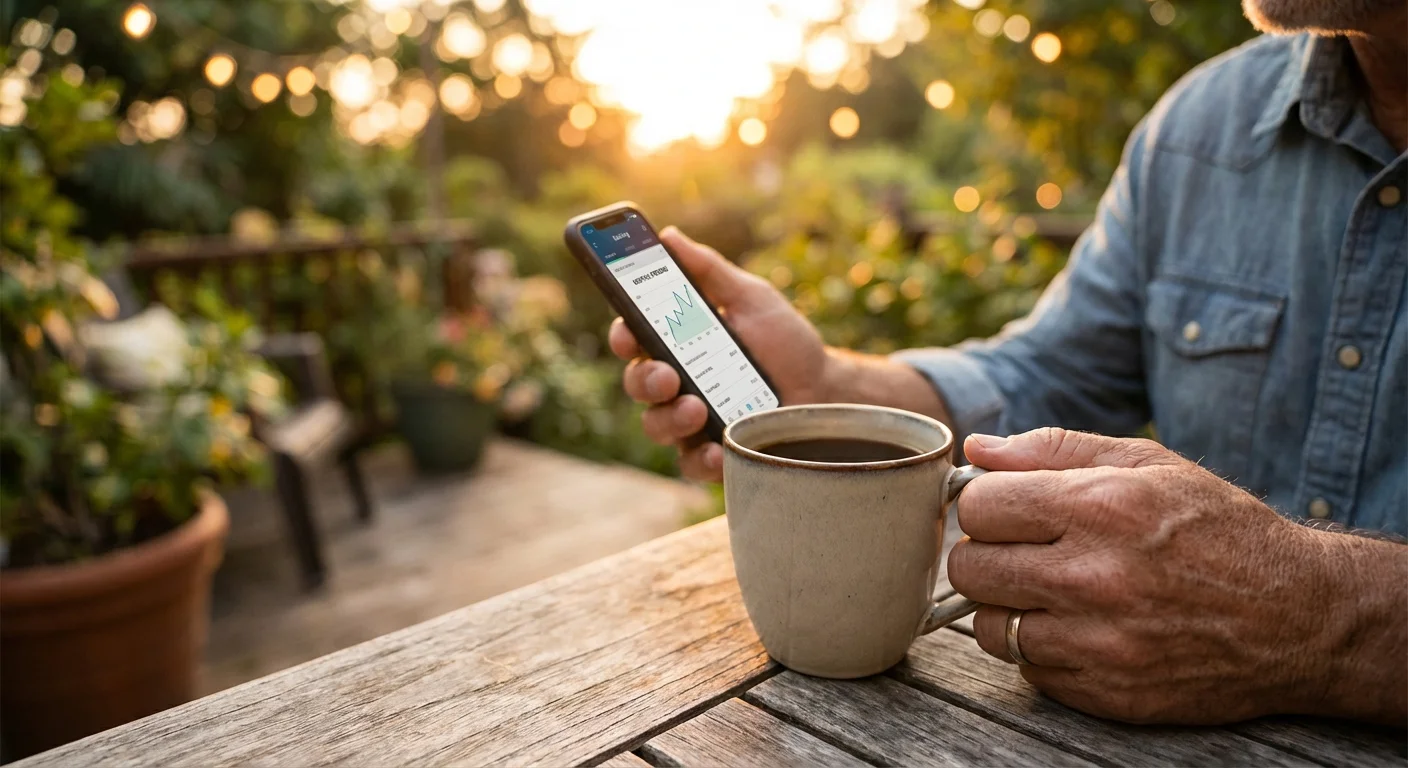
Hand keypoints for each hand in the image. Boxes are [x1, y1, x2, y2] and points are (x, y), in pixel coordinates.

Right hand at [609, 227, 828, 479]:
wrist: (826, 387)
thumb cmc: (785, 340)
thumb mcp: (752, 298)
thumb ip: (710, 271)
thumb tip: (669, 237)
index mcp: (677, 341)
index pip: (634, 338)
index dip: (623, 336)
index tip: (629, 333)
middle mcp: (677, 381)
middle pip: (638, 384)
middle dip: (645, 380)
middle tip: (667, 375)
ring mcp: (691, 419)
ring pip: (656, 425)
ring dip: (668, 419)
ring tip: (695, 409)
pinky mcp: (713, 452)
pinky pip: (690, 464)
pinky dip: (700, 459)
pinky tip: (715, 450)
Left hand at [948, 427, 1400, 724]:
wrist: (1299, 618)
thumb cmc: (1219, 529)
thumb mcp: (1148, 464)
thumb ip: (1054, 450)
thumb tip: (977, 448)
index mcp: (1102, 508)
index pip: (979, 506)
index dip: (984, 503)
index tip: (1005, 509)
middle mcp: (1095, 577)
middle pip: (969, 567)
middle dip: (985, 554)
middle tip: (1022, 551)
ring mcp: (1100, 642)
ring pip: (990, 626)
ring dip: (1008, 607)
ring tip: (1050, 591)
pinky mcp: (1107, 693)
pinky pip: (1029, 669)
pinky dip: (1042, 649)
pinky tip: (1080, 627)